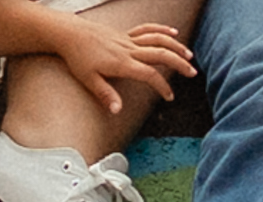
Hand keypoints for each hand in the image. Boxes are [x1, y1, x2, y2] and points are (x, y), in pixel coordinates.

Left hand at [48, 14, 196, 113]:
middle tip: (192, 73)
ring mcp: (128, 40)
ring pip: (157, 39)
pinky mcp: (125, 34)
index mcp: (122, 64)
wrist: (69, 34)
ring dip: (175, 46)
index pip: (149, 74)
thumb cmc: (77, 58)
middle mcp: (128, 50)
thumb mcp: (88, 80)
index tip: (170, 96)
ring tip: (189, 55)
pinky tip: (174, 32)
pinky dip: (161, 29)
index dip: (162, 86)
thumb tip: (117, 111)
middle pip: (160, 54)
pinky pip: (147, 29)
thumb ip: (105, 95)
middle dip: (179, 64)